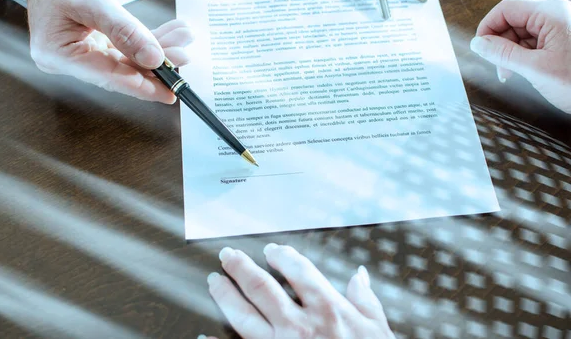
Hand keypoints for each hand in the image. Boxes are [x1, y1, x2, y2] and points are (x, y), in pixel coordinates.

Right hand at [27, 0, 193, 103]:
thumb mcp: (91, 2)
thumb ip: (123, 30)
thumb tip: (153, 58)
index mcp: (58, 56)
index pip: (108, 77)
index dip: (142, 87)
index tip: (168, 93)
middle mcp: (71, 59)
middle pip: (123, 70)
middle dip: (157, 63)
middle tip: (182, 57)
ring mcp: (84, 52)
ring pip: (129, 59)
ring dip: (158, 49)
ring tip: (181, 40)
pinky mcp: (95, 43)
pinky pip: (127, 47)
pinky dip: (149, 40)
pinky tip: (170, 34)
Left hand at [200, 244, 394, 338]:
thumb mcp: (376, 328)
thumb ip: (365, 299)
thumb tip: (359, 274)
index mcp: (328, 308)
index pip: (298, 270)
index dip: (282, 256)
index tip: (272, 250)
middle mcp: (300, 325)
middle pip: (262, 287)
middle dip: (241, 268)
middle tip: (228, 256)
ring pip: (244, 316)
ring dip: (226, 296)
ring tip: (214, 281)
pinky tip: (203, 336)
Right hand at [470, 0, 570, 112]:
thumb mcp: (534, 69)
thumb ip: (502, 54)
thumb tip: (478, 44)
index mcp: (550, 13)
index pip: (505, 10)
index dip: (487, 29)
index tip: (480, 49)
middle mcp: (554, 15)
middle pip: (511, 22)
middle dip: (500, 45)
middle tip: (499, 69)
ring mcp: (558, 26)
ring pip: (520, 34)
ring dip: (511, 54)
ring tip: (514, 74)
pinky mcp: (560, 39)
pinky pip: (532, 42)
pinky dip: (523, 57)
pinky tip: (526, 72)